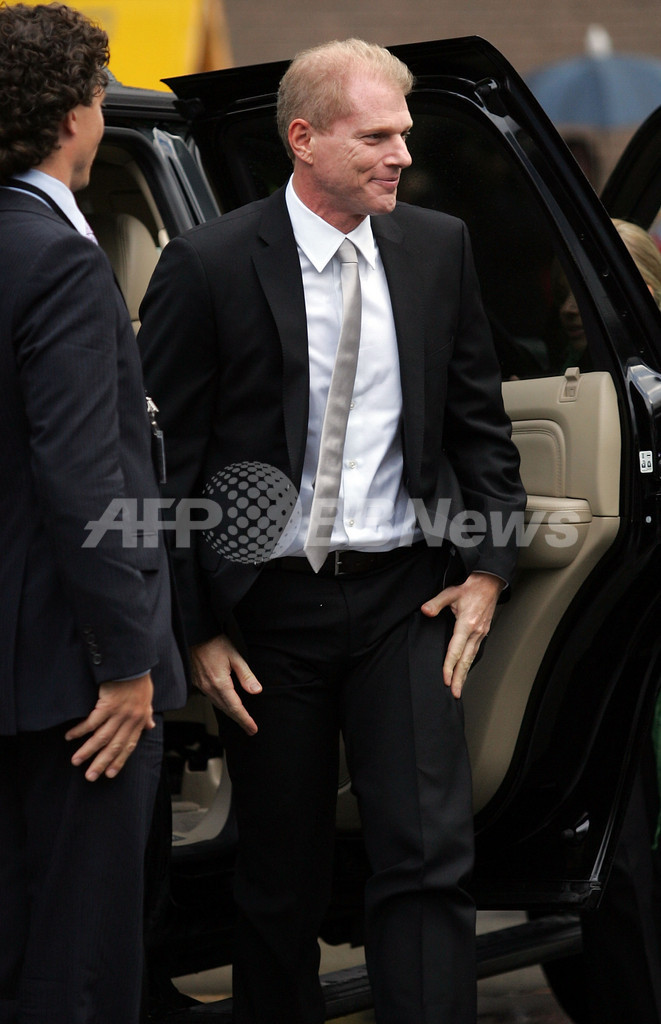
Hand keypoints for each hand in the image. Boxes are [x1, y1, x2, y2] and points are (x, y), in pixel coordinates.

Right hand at [65, 673, 154, 780]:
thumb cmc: (139, 681)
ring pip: (102, 738)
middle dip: (101, 763)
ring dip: (88, 751)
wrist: (133, 665)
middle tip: (90, 777)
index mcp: (139, 720)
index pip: (129, 745)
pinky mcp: (107, 704)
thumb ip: (146, 715)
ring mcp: (119, 713)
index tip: (110, 774)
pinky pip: (92, 722)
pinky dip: (80, 730)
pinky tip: (71, 737)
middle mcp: (130, 720)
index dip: (119, 761)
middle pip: (114, 746)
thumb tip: (150, 726)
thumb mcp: (147, 700)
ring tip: (76, 761)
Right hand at [191, 634, 260, 734]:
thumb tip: (256, 691)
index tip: (253, 728)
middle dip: (240, 720)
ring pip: (218, 705)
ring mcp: (202, 687)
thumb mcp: (235, 656)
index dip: (245, 719)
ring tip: (242, 720)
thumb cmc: (214, 643)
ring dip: (231, 714)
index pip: (235, 707)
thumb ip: (246, 675)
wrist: (194, 635)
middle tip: (250, 729)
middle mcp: (209, 688)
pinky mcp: (198, 683)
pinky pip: (211, 699)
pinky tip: (227, 705)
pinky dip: (221, 705)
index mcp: (220, 683)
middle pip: (226, 710)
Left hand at [421, 572, 503, 698]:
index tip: (445, 679)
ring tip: (459, 688)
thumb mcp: (451, 592)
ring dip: (465, 674)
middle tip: (455, 693)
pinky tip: (464, 670)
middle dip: (459, 678)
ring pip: (471, 658)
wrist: (489, 583)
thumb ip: (436, 603)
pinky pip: (474, 652)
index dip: (449, 666)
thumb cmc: (470, 588)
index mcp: (467, 623)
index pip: (456, 650)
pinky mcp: (483, 633)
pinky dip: (469, 664)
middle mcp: (476, 632)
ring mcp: (481, 633)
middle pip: (465, 660)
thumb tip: (425, 610)